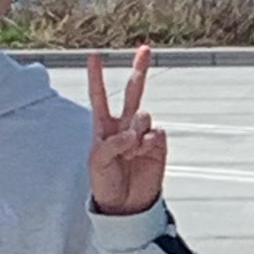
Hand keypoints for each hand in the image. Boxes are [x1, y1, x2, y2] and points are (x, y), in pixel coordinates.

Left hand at [86, 45, 165, 216]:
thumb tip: (134, 133)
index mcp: (103, 126)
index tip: (94, 55)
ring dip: (136, 130)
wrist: (127, 204)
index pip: (100, 96)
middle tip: (145, 48)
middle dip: (139, 70)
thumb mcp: (97, 162)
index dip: (97, 76)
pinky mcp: (158, 146)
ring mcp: (143, 134)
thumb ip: (112, 143)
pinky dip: (149, 143)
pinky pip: (156, 133)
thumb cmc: (105, 182)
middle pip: (134, 92)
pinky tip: (143, 153)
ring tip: (131, 149)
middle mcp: (124, 125)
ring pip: (143, 115)